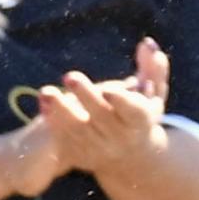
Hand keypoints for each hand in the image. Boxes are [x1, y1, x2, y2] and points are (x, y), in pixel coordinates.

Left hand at [36, 56, 172, 184]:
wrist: (129, 156)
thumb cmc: (141, 114)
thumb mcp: (154, 93)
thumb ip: (154, 68)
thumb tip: (147, 43)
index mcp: (141, 121)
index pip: (133, 112)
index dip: (121, 102)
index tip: (108, 90)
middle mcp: (121, 139)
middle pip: (102, 117)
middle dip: (86, 97)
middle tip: (70, 76)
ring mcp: (100, 150)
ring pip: (79, 131)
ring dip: (61, 111)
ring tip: (46, 92)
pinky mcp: (81, 156)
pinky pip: (65, 139)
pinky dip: (53, 121)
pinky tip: (44, 102)